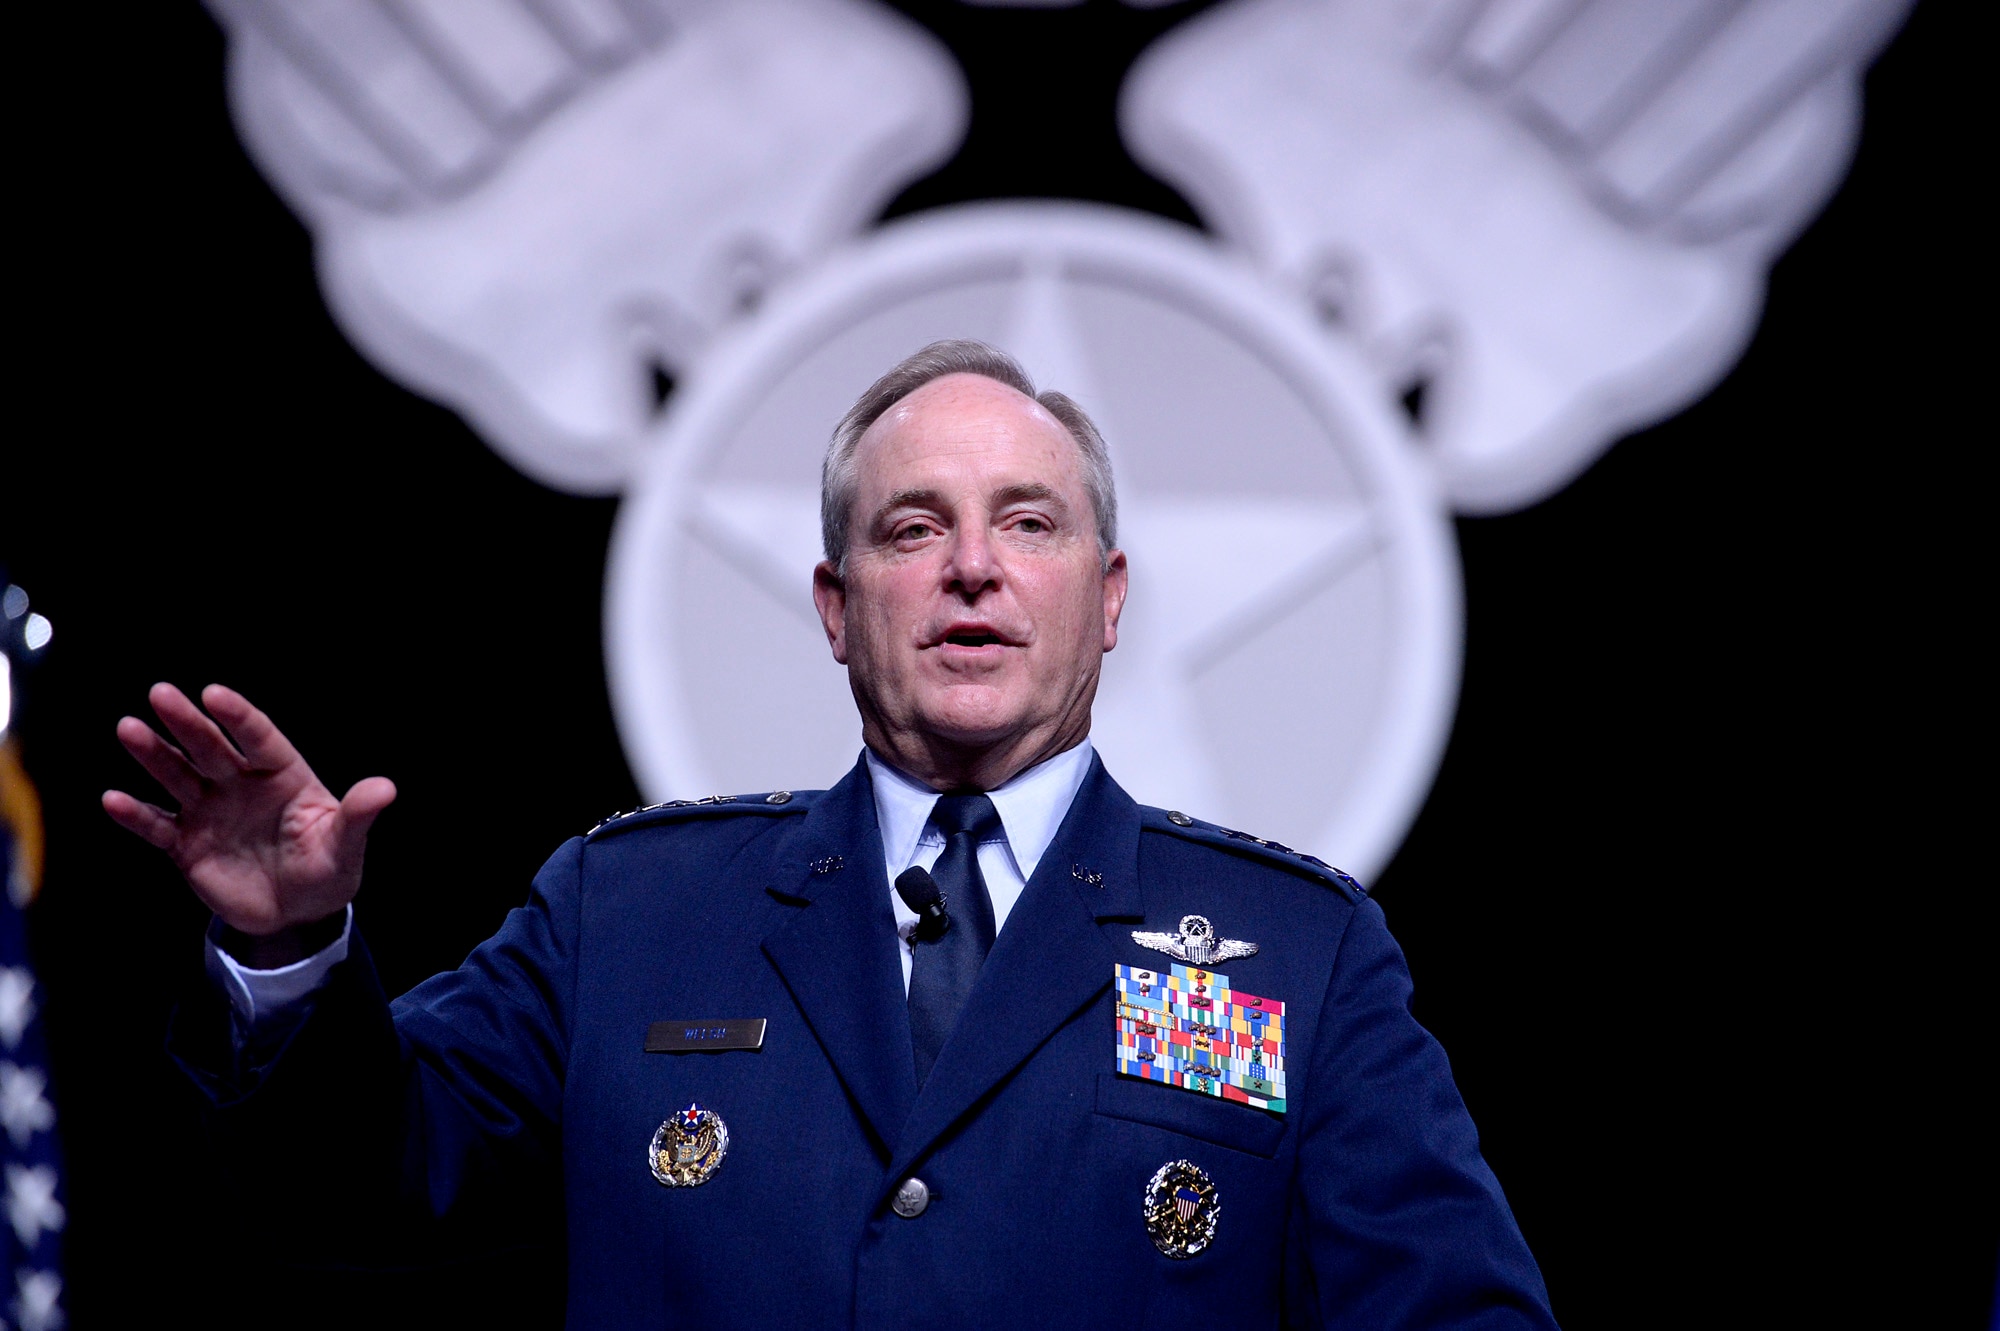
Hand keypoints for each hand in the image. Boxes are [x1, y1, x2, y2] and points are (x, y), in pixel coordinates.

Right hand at [103, 684, 394, 965]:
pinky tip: (113, 799)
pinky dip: (136, 815)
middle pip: (211, 747)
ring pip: (177, 776)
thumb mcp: (345, 846)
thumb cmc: (327, 870)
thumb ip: (358, 816)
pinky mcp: (186, 844)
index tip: (214, 693)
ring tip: (129, 728)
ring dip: (153, 755)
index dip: (239, 716)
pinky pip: (157, 825)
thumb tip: (386, 788)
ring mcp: (210, 811)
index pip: (259, 738)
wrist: (297, 915)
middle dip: (187, 722)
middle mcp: (241, 785)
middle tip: (161, 693)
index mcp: (282, 775)